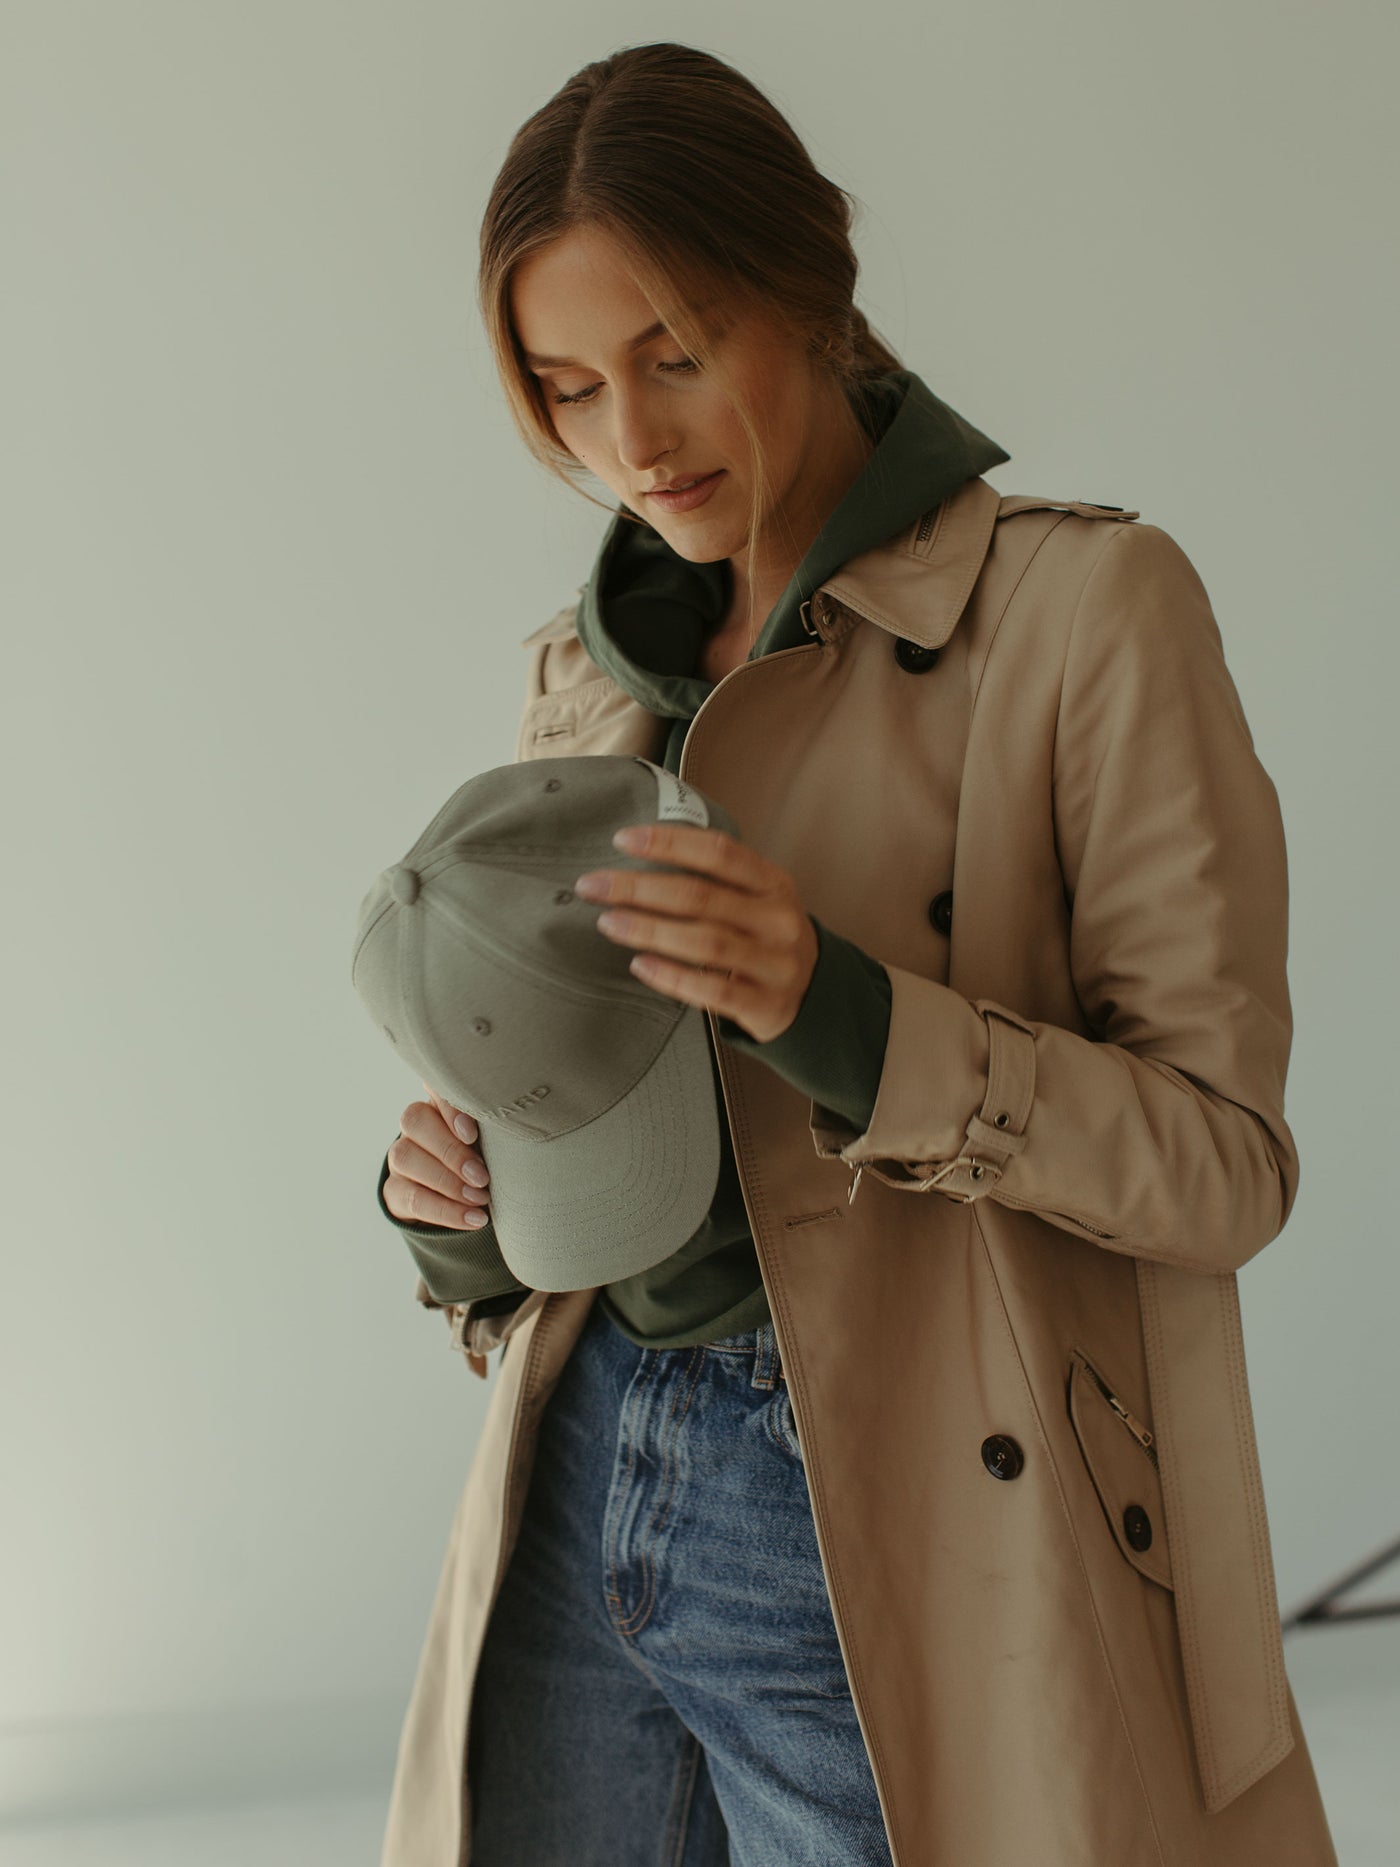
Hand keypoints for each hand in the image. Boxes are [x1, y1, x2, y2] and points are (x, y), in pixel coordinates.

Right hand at [383, 1082, 492, 1230]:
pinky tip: (474, 1219)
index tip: (472, 1133)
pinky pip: (412, 1198)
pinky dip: (446, 1211)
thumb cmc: (488, 1157)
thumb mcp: (495, 1140)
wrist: (464, 1196)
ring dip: (446, 1181)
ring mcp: (401, 1156)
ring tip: (480, 1198)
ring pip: (406, 1157)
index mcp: (443, 1103)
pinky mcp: (395, 1190)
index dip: (450, 1107)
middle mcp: (415, 1125)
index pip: (435, 1086)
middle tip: (482, 1176)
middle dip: (450, 1151)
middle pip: (414, 1120)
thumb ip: (498, 1130)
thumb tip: (522, 1127)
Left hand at [573, 822, 819, 1043]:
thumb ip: (715, 879)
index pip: (719, 852)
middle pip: (701, 897)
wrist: (815, 995)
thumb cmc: (766, 937)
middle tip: (593, 886)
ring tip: (608, 923)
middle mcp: (778, 919)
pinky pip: (713, 990)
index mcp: (773, 883)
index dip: (669, 842)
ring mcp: (775, 963)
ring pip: (706, 943)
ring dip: (649, 930)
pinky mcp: (765, 1004)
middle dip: (639, 888)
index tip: (622, 839)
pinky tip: (640, 966)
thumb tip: (638, 857)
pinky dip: (673, 976)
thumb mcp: (757, 898)